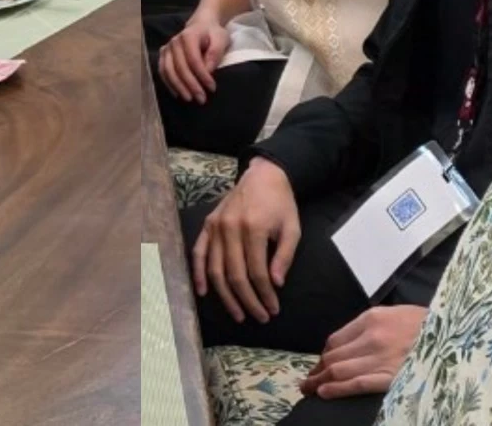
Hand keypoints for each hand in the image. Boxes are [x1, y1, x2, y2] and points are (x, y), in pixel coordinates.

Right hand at [158, 14, 229, 102]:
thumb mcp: (220, 39)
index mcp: (189, 36)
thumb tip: (208, 71)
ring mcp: (167, 48)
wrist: (202, 24)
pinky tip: (177, 94)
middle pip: (180, 67)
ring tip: (189, 99)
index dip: (202, 75)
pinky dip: (169, 84)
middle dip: (191, 85)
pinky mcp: (164, 54)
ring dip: (178, 87)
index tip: (212, 88)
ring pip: (169, 71)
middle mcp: (175, 42)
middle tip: (202, 99)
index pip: (193, 59)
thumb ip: (215, 53)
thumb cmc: (213, 33)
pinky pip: (163, 71)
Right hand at [191, 157, 299, 323]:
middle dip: (248, 301)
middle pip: (235, 275)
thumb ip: (285, 256)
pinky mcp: (208, 224)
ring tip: (238, 314)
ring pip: (216, 269)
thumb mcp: (292, 227)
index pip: (257, 272)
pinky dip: (198, 274)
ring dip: (226, 296)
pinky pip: (199, 252)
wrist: (262, 174)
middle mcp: (231, 227)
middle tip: (259, 317)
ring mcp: (216, 226)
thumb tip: (276, 284)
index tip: (273, 309)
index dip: (265, 295)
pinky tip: (204, 292)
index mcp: (254, 227)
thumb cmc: (280, 203)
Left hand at [300, 306, 427, 399]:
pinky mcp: (390, 377)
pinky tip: (325, 393)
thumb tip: (348, 343)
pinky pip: (357, 384)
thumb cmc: (424, 325)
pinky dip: (338, 389)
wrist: (452, 335)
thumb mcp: (394, 314)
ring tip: (310, 389)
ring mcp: (380, 358)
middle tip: (307, 381)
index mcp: (372, 319)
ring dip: (321, 381)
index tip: (319, 365)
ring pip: (340, 370)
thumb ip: (370, 325)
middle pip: (334, 356)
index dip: (324, 355)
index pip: (336, 339)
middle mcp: (371, 338)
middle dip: (317, 370)